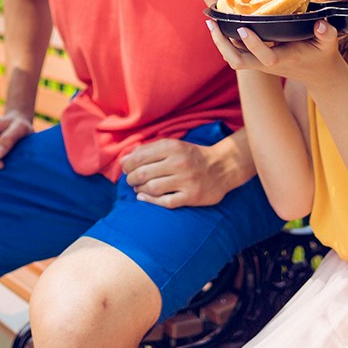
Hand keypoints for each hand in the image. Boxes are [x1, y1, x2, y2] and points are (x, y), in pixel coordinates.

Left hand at [119, 137, 236, 207]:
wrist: (223, 167)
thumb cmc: (193, 156)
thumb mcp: (174, 145)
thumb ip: (150, 150)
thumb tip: (125, 159)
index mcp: (173, 147)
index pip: (139, 157)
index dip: (127, 165)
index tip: (125, 169)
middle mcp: (179, 163)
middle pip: (142, 174)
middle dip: (131, 179)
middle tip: (131, 180)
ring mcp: (186, 181)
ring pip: (151, 188)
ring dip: (140, 190)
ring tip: (139, 189)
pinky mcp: (191, 196)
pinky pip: (165, 202)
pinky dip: (150, 201)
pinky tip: (144, 198)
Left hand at [206, 16, 347, 91]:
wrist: (319, 74)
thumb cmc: (323, 55)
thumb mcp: (329, 43)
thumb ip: (327, 34)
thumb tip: (322, 25)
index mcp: (284, 59)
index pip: (265, 56)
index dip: (252, 44)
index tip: (242, 27)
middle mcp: (268, 64)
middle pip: (238, 61)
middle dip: (222, 45)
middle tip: (212, 23)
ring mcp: (261, 63)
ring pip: (233, 60)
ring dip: (220, 43)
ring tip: (211, 22)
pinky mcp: (258, 60)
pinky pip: (236, 55)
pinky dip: (226, 42)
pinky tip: (220, 25)